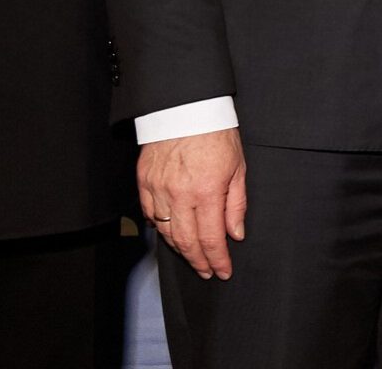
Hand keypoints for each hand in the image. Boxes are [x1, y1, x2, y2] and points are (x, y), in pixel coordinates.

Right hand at [138, 128, 247, 278]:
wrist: (186, 108)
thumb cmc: (216, 135)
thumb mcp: (237, 167)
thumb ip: (236, 204)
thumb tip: (235, 233)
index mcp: (207, 191)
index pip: (211, 238)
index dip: (217, 260)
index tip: (223, 272)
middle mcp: (180, 194)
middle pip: (186, 242)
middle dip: (198, 261)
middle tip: (207, 271)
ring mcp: (159, 189)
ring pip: (166, 232)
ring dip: (179, 249)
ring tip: (192, 256)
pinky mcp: (144, 182)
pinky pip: (150, 214)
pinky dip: (160, 228)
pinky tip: (170, 233)